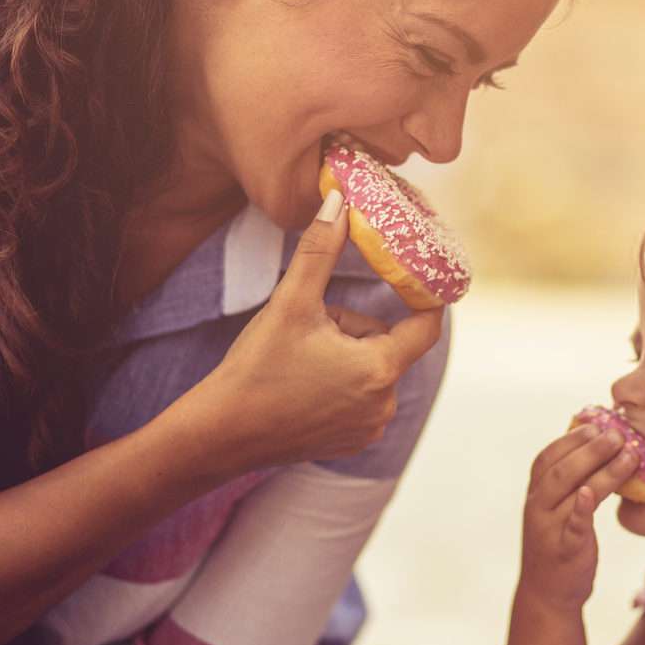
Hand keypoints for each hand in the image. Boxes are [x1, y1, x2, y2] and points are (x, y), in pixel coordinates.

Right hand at [187, 190, 443, 472]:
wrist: (218, 435)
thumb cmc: (254, 370)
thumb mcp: (290, 304)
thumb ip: (320, 251)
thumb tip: (340, 202)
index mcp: (377, 371)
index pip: (427, 326)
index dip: (422, 296)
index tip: (410, 274)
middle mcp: (383, 405)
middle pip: (383, 342)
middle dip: (350, 326)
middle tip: (307, 328)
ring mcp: (367, 428)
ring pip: (368, 367)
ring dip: (342, 353)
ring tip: (296, 360)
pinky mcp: (350, 442)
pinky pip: (358, 396)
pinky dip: (336, 382)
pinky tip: (298, 386)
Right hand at [516, 425, 637, 614]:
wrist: (547, 595)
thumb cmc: (559, 544)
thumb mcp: (557, 511)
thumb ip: (571, 484)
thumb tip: (600, 446)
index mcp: (536, 495)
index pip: (547, 458)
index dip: (570, 439)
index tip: (595, 424)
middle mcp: (538, 508)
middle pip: (561, 470)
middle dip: (590, 449)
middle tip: (619, 434)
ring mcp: (549, 530)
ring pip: (573, 492)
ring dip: (602, 471)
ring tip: (630, 455)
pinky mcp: (565, 551)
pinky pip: (573, 526)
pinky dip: (581, 509)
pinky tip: (593, 494)